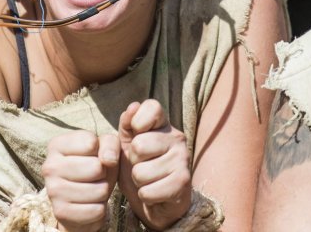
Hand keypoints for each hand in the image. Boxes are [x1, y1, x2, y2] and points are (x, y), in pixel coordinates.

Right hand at [42, 131, 119, 231]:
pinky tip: (89, 204)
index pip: (91, 143)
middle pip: (96, 168)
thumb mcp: (104, 148)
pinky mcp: (60, 212)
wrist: (81, 200)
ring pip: (99, 190)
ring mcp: (53, 190)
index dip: (101, 152)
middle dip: (103, 174)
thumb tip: (109, 160)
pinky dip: (99, 209)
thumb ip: (110, 144)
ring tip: (93, 189)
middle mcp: (50, 166)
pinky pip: (96, 210)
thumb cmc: (93, 167)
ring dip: (103, 191)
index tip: (93, 157)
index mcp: (57, 145)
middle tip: (95, 176)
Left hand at [118, 100, 191, 230]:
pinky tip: (155, 193)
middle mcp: (177, 138)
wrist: (157, 202)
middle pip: (139, 145)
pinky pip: (147, 191)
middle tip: (141, 165)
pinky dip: (145, 196)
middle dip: (132, 162)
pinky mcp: (183, 182)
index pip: (152, 107)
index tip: (136, 133)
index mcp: (163, 125)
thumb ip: (127, 125)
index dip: (137, 121)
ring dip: (138, 182)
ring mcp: (182, 159)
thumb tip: (133, 107)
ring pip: (140, 172)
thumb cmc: (140, 168)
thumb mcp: (127, 144)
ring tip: (149, 180)